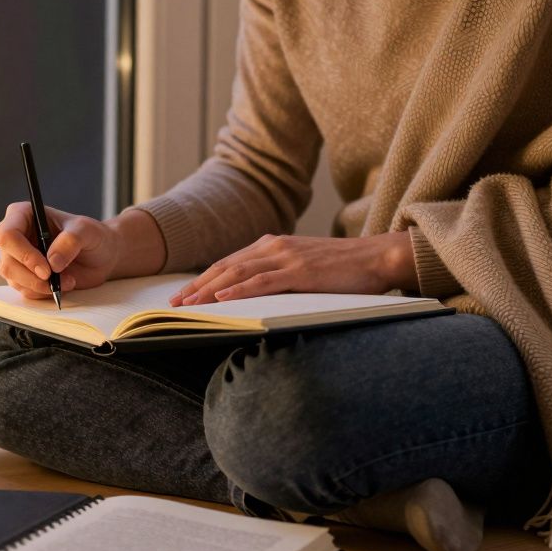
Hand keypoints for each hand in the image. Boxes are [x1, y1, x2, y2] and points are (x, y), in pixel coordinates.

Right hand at [0, 203, 121, 299]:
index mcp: (23, 215)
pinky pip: (25, 291)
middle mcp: (15, 236)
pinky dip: (44, 292)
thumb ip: (70, 241)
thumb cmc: (92, 236)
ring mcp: (17, 258)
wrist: (101, 256)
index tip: (46, 268)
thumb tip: (52, 262)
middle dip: (32, 276)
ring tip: (67, 280)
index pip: (7, 235)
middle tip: (54, 279)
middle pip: (8, 262)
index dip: (23, 254)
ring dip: (41, 286)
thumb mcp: (86, 231)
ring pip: (14, 279)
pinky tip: (62, 284)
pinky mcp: (24, 276)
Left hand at [169, 231, 418, 305]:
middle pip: (225, 267)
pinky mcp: (301, 272)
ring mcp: (286, 257)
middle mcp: (274, 246)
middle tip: (173, 305)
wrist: (378, 256)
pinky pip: (263, 282)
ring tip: (188, 305)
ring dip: (208, 290)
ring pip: (237, 273)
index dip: (202, 279)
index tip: (181, 295)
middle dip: (196, 286)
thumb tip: (252, 296)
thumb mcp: (302, 268)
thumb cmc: (343, 268)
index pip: (228, 263)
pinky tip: (221, 298)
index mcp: (272, 245)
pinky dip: (239, 289)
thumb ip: (277, 275)